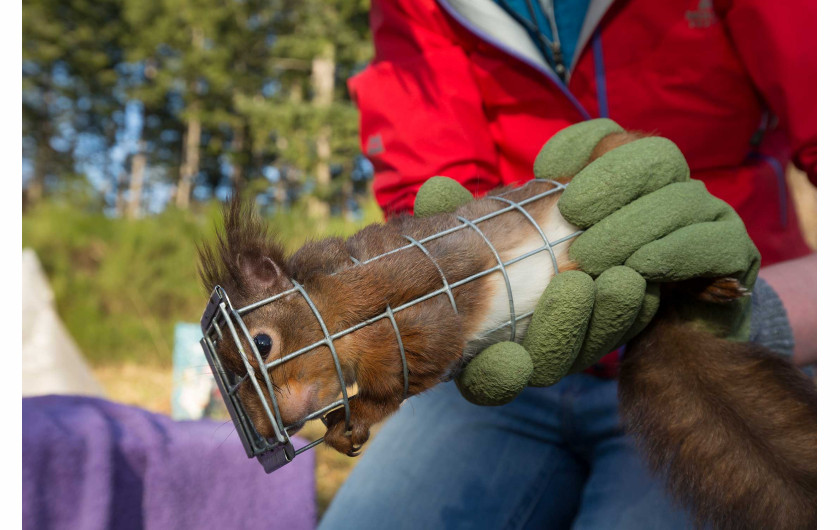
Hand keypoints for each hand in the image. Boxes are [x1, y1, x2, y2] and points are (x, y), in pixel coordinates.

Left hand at [555, 121, 759, 340]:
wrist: (669, 342)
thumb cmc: (608, 297)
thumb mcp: (570, 259)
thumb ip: (549, 226)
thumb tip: (510, 199)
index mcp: (635, 177)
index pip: (610, 135)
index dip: (578, 144)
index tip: (545, 171)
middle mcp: (676, 185)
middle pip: (653, 155)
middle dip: (609, 179)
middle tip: (571, 212)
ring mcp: (711, 214)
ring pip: (680, 198)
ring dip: (631, 227)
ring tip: (591, 258)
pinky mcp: (736, 252)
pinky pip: (712, 241)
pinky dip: (671, 253)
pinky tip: (639, 269)